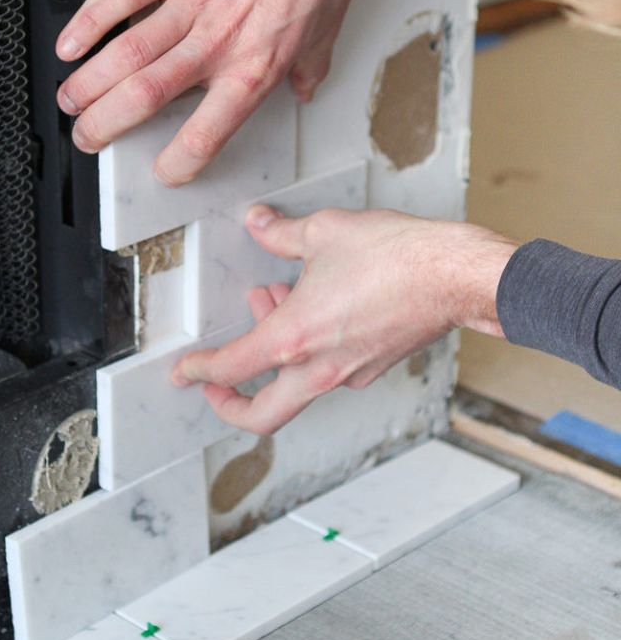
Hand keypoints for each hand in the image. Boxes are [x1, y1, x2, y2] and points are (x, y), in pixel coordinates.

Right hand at [55, 0, 425, 185]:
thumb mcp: (324, 36)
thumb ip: (307, 72)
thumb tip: (303, 92)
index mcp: (253, 70)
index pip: (206, 133)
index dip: (177, 161)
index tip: (162, 169)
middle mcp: (217, 42)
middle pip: (145, 97)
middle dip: (105, 125)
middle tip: (87, 137)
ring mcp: (193, 1)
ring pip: (126, 54)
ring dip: (89, 83)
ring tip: (69, 101)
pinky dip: (90, 22)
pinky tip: (70, 44)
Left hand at [172, 206, 517, 433]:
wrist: (456, 275)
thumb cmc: (398, 257)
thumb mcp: (324, 232)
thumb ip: (280, 233)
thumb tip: (258, 224)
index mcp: (295, 338)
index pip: (231, 369)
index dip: (198, 373)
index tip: (184, 372)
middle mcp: (320, 368)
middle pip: (263, 415)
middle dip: (231, 406)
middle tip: (215, 386)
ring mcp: (349, 373)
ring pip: (297, 383)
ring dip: (275, 353)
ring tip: (271, 299)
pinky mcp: (374, 367)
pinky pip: (328, 369)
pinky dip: (309, 347)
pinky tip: (314, 305)